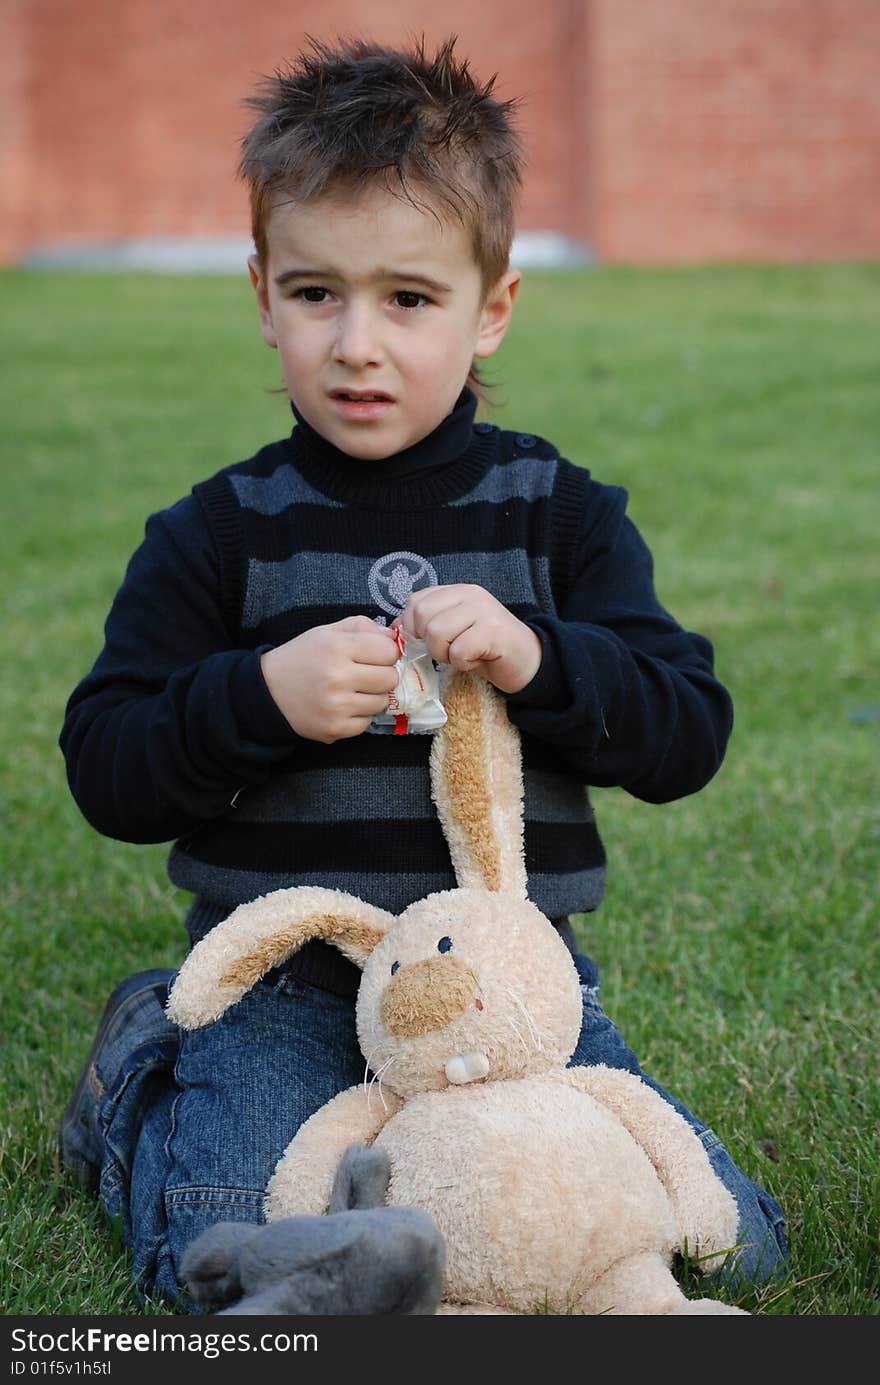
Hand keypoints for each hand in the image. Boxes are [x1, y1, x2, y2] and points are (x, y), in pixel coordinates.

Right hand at [260, 616, 399, 741]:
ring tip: (353, 691)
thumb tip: (393, 638)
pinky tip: (344, 706)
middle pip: (390, 678)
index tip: (376, 656)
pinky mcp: (334, 728)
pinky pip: (367, 722)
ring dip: (372, 696)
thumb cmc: (302, 658)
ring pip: (381, 702)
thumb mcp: (327, 632)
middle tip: (366, 675)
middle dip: (383, 675)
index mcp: (337, 647)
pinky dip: (359, 715)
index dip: (386, 653)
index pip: (389, 651)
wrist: (269, 690)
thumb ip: (361, 627)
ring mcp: (337, 705)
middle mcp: (338, 676)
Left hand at [398, 585, 541, 693]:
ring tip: (462, 656)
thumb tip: (395, 629)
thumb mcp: (453, 631)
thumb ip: (427, 624)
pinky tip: (476, 661)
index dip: (412, 628)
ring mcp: (483, 610)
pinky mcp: (494, 631)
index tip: (427, 643)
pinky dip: (463, 663)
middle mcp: (470, 594)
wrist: (527, 661)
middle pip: (423, 616)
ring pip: (437, 632)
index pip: (416, 602)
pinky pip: (459, 651)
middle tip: (447, 652)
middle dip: (428, 643)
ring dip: (445, 654)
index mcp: (457, 591)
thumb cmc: (486, 648)